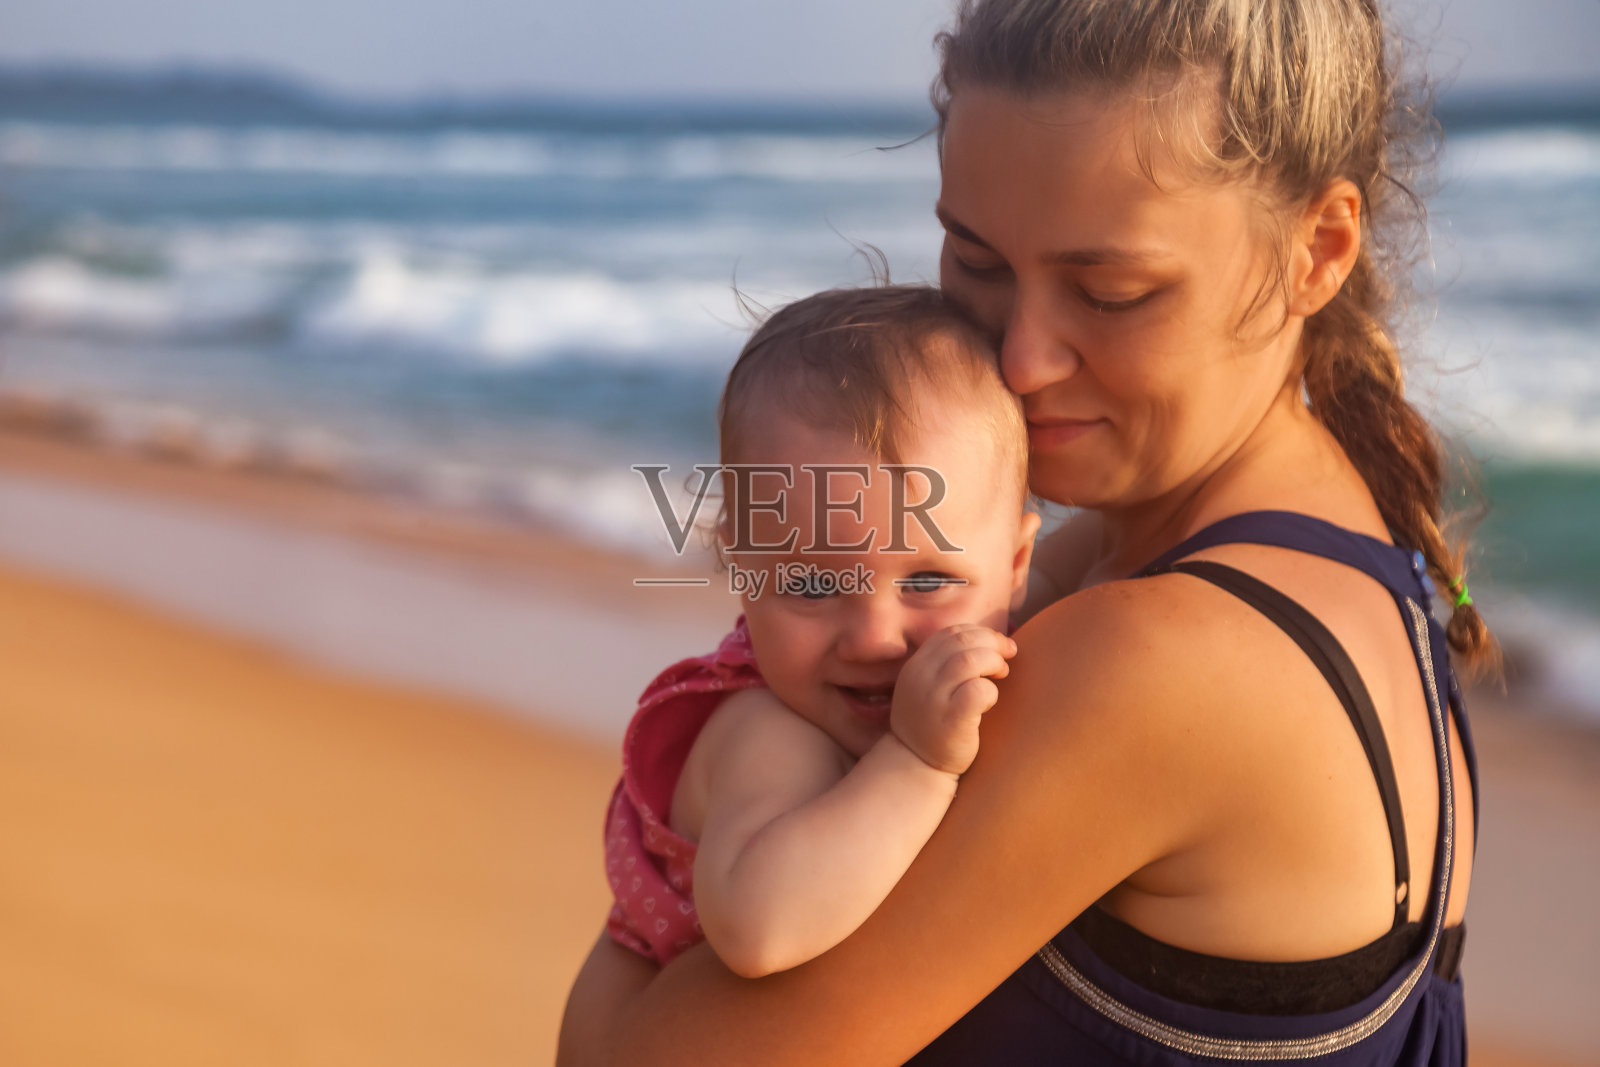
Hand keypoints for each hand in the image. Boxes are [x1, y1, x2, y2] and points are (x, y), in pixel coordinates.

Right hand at [889, 624, 1017, 775]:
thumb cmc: (933, 725)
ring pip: (970, 659)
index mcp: (915, 666)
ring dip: (994, 662)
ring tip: (1002, 674)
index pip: (950, 633)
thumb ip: (946, 666)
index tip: (997, 644)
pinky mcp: (951, 720)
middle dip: (993, 642)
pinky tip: (990, 701)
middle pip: (962, 641)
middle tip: (1009, 655)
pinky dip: (991, 691)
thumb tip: (989, 642)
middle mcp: (920, 678)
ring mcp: (933, 698)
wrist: (916, 766)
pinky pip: (978, 690)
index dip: (979, 633)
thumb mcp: (929, 689)